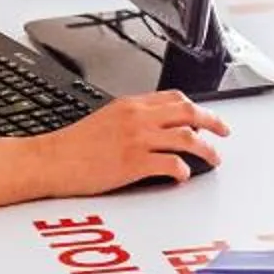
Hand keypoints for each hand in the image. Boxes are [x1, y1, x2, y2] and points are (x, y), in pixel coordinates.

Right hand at [40, 93, 229, 193]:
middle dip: (213, 122)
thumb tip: (153, 126)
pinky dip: (183, 170)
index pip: (174, 98)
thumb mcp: (104, 119)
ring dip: (206, 149)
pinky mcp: (133, 163)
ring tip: (214, 159)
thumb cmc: (72, 146)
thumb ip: (130, 119)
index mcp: (130, 105)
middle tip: (224, 133)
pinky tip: (183, 176)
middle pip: (188, 112)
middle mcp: (137, 118)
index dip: (197, 108)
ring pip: (186, 137)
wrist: (49, 160)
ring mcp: (136, 139)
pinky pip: (171, 164)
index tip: (207, 118)